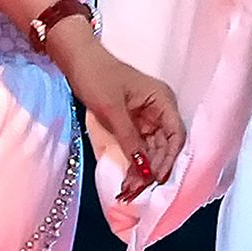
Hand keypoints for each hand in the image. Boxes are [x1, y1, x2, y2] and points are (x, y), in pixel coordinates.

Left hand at [49, 22, 184, 201]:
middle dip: (152, 170)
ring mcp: (147, 118)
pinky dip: (134, 162)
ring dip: (142, 171)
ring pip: (152, 150)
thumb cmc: (95, 75)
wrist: (75, 59)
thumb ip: (130, 140)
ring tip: (129, 191)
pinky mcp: (133, 124)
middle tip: (136, 191)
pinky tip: (128, 179)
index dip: (169, 159)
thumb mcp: (112, 110)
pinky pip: (139, 147)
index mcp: (162, 101)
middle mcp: (160, 110)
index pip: (176, 136)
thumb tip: (145, 170)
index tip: (156, 179)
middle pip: (165, 147)